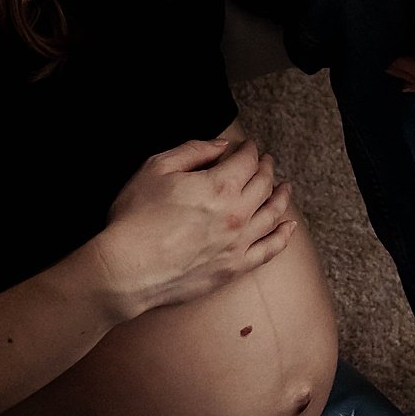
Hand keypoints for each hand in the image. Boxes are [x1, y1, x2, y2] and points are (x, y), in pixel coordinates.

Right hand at [92, 136, 297, 316]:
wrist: (126, 269)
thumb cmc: (136, 218)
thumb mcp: (156, 168)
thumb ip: (193, 150)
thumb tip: (222, 146)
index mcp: (220, 185)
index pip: (247, 160)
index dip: (250, 149)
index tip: (249, 146)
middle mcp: (237, 213)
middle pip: (264, 184)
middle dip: (267, 168)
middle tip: (267, 162)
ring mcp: (238, 243)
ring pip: (273, 215)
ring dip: (282, 197)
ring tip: (285, 189)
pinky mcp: (234, 268)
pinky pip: (269, 250)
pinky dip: (283, 236)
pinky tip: (288, 227)